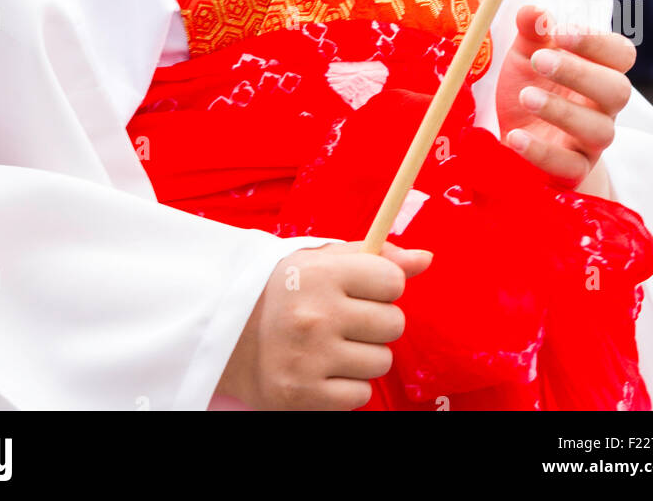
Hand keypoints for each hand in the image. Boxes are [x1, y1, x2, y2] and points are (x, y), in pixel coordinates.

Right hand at [215, 240, 431, 410]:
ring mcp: (311, 359)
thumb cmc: (284, 291)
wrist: (226, 335)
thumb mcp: (321, 259)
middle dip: (378, 321)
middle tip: (348, 318)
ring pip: (381, 361)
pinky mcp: (306, 395)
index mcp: (320, 274)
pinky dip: (349, 385)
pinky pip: (361, 395)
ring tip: (334, 344)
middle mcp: (316, 316)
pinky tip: (325, 368)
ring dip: (365, 354)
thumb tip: (426, 259)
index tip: (363, 289)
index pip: (392, 281)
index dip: (383, 286)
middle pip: (394, 323)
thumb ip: (376, 257)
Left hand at [495, 5, 634, 187]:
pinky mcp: (573, 171)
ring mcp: (592, 142)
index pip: (621, 54)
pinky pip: (569, 166)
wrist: (517, 136)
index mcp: (600, 71)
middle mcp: (604, 107)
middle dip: (580, 73)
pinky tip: (516, 136)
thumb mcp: (525, 54)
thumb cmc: (531, 86)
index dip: (596, 41)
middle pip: (618, 91)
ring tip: (525, 96)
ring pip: (599, 130)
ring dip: (562, 111)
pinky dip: (542, 152)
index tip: (559, 31)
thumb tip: (536, 11)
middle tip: (539, 60)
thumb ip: (532, 31)